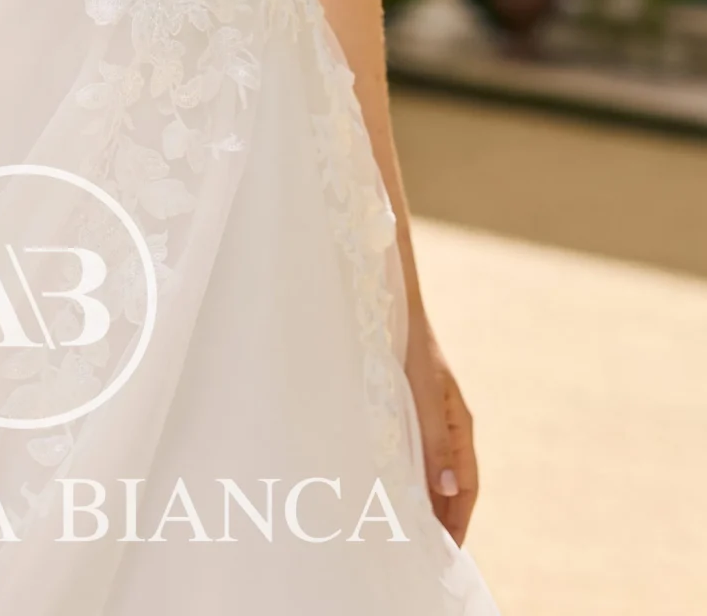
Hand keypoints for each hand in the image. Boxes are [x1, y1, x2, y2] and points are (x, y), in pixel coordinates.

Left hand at [404, 314, 478, 545]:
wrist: (396, 310)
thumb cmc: (413, 351)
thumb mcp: (425, 397)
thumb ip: (436, 443)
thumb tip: (447, 491)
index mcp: (460, 426)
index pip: (467, 486)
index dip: (460, 520)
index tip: (451, 551)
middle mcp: (449, 427)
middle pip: (451, 483)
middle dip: (445, 518)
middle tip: (429, 551)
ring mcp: (432, 419)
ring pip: (434, 470)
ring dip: (427, 499)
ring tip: (413, 530)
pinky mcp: (413, 410)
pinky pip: (418, 452)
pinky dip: (413, 476)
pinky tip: (397, 487)